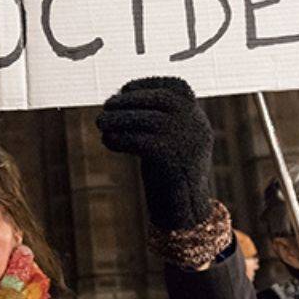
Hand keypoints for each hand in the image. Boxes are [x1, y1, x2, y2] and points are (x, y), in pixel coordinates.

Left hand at [95, 77, 213, 229]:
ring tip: (100, 123)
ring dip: (119, 119)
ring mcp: (186, 142)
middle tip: (105, 106)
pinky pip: (141, 141)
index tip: (125, 88)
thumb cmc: (172, 177)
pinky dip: (120, 138)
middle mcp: (196, 126)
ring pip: (148, 120)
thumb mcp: (172, 143)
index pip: (177, 88)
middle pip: (160, 101)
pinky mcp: (173, 159)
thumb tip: (121, 102)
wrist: (188, 213)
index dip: (149, 85)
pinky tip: (108, 141)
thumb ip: (157, 122)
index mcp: (197, 119)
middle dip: (130, 100)